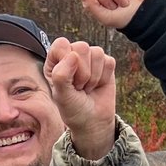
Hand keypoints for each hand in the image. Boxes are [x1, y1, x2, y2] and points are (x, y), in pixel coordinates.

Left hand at [45, 38, 117, 162]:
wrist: (92, 121)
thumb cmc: (72, 109)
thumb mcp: (61, 96)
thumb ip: (61, 75)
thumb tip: (73, 55)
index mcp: (56, 60)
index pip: (61, 44)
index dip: (66, 61)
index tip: (68, 80)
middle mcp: (72, 55)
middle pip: (82, 47)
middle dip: (82, 73)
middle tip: (78, 87)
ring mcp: (90, 58)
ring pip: (97, 53)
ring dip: (93, 77)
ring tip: (87, 88)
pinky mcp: (106, 63)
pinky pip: (109, 61)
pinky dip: (104, 78)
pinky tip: (98, 86)